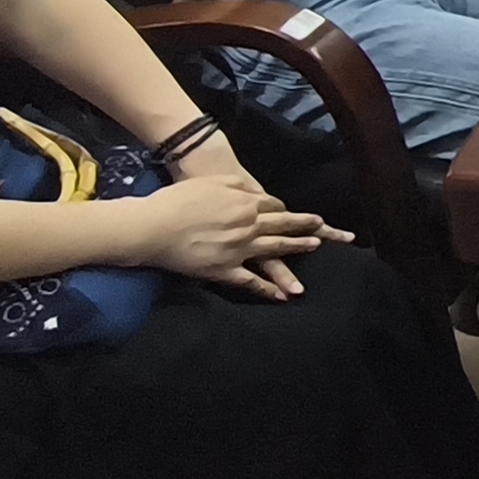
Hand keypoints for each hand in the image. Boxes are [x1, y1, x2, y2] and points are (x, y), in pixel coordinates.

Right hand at [124, 172, 342, 298]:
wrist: (154, 226)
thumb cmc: (178, 199)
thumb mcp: (212, 183)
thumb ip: (236, 185)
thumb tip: (252, 189)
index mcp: (245, 203)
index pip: (273, 205)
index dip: (284, 209)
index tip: (292, 211)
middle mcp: (248, 225)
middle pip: (283, 225)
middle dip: (305, 225)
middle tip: (323, 227)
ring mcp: (239, 249)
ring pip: (275, 250)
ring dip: (297, 249)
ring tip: (314, 248)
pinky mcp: (224, 270)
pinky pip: (251, 281)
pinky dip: (268, 288)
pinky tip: (283, 295)